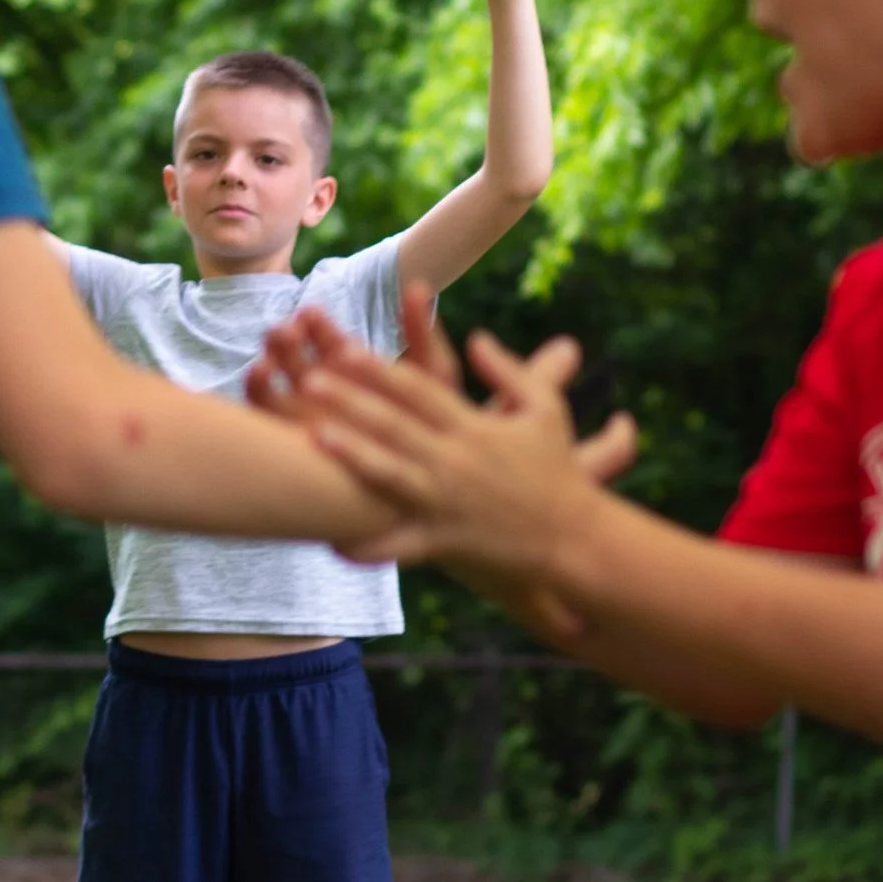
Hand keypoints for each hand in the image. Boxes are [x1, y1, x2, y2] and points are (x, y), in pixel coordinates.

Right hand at [248, 282, 460, 423]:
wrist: (415, 498)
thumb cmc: (430, 435)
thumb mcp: (432, 381)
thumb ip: (422, 338)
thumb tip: (418, 284)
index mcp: (352, 373)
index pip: (329, 343)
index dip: (318, 328)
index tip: (312, 315)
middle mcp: (323, 392)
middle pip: (296, 357)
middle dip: (287, 340)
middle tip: (285, 331)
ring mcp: (300, 418)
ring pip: (275, 380)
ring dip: (271, 359)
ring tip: (271, 349)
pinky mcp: (284, 444)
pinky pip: (263, 415)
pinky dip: (258, 389)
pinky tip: (259, 372)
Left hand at [251, 309, 636, 579]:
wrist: (575, 537)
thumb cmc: (557, 469)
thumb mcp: (545, 409)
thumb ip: (510, 370)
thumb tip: (474, 336)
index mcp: (475, 427)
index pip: (420, 390)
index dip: (381, 369)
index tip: (343, 348)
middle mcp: (456, 462)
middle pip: (395, 426)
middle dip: (352, 402)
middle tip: (307, 379)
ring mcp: (447, 503)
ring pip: (391, 476)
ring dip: (351, 456)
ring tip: (311, 436)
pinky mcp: (445, 541)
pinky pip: (400, 545)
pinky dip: (367, 545)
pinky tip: (331, 541)